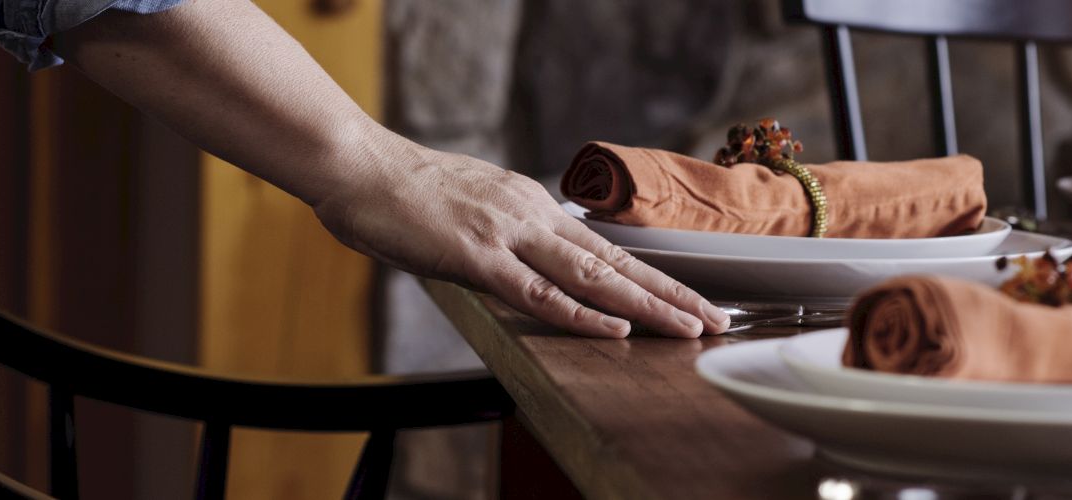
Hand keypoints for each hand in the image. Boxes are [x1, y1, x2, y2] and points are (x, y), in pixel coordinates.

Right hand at [313, 143, 728, 337]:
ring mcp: (506, 234)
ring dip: (645, 305)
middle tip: (715, 318)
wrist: (356, 166)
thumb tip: (529, 256)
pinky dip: (581, 313)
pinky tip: (616, 327)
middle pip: (614, 261)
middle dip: (670, 293)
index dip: (651, 275)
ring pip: (592, 276)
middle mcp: (529, 213)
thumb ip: (505, 231)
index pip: (603, 246)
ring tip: (687, 327)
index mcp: (529, 203)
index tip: (689, 297)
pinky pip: (538, 292)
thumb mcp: (470, 205)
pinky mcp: (476, 256)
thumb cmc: (401, 192)